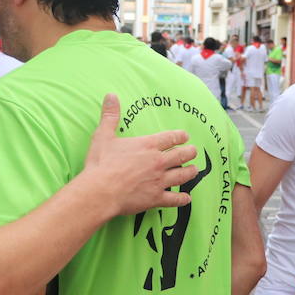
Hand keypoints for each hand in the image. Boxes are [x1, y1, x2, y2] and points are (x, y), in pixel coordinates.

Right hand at [82, 94, 196, 217]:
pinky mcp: (155, 198)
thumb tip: (111, 95)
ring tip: (194, 170)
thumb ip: (110, 115)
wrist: (100, 191)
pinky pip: (174, 199)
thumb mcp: (103, 135)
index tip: (185, 136)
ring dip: (190, 172)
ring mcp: (159, 181)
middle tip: (193, 151)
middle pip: (181, 155)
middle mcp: (158, 162)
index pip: (170, 138)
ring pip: (182, 175)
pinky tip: (187, 198)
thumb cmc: (101, 163)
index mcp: (147, 145)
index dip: (180, 136)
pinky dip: (182, 199)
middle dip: (189, 152)